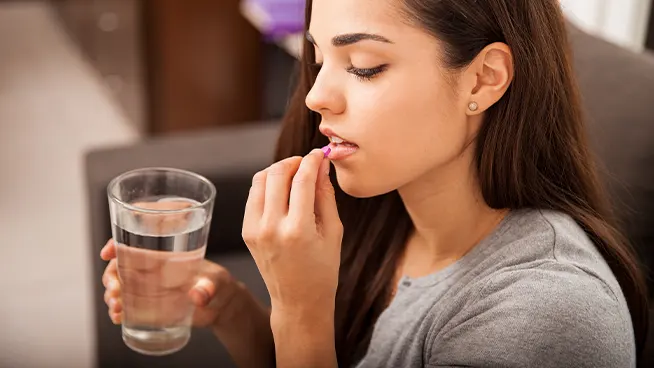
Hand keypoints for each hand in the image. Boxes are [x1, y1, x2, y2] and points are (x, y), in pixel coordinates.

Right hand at [100, 239, 239, 327]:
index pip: (135, 245)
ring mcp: (150, 290)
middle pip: (121, 268)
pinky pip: (127, 307)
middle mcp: (153, 272)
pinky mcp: (151, 307)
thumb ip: (208, 288)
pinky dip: (118, 311)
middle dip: (110, 276)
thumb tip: (198, 295)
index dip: (117, 246)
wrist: (222, 307)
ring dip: (111, 296)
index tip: (107, 253)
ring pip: (120, 288)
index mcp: (166, 258)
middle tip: (115, 290)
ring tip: (116, 307)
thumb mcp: (217, 283)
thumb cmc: (220, 286)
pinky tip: (118, 318)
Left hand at [241, 149, 342, 314]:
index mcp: (298, 230)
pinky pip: (254, 196)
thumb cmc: (322, 270)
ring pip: (260, 180)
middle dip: (293, 161)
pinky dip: (266, 185)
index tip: (319, 154)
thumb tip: (321, 165)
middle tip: (306, 162)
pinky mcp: (247, 231)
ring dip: (278, 170)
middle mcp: (272, 228)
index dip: (312, 161)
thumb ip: (326, 195)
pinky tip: (281, 189)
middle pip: (276, 174)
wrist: (298, 301)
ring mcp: (255, 229)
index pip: (302, 179)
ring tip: (294, 173)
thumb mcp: (333, 232)